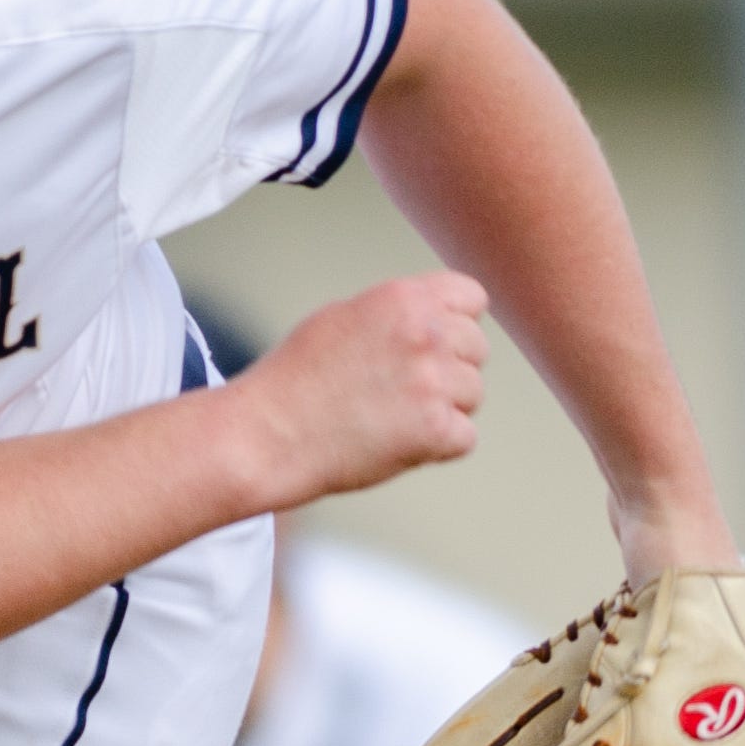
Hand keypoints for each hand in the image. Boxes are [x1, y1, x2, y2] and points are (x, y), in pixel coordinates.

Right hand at [230, 273, 485, 504]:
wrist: (268, 434)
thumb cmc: (293, 380)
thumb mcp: (344, 317)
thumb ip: (397, 314)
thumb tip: (434, 319)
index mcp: (404, 298)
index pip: (472, 298)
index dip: (457, 323)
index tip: (436, 345)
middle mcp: (426, 332)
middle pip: (477, 349)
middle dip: (449, 370)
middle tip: (402, 391)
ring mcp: (434, 381)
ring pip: (473, 395)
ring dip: (444, 409)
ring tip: (392, 417)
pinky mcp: (435, 428)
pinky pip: (464, 438)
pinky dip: (437, 447)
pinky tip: (397, 441)